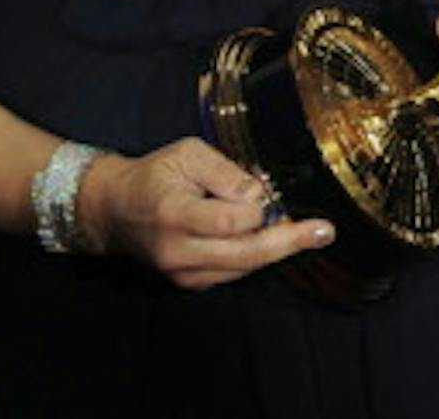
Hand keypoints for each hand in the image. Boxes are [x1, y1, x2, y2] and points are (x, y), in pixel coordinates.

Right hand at [78, 136, 332, 290]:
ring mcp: (183, 274)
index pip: (231, 222)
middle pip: (246, 255)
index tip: (266, 193)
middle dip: (289, 242)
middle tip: (324, 231)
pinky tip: (267, 238)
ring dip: (275, 248)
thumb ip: (226, 172)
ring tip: (301, 230)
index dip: (257, 209)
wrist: (114, 210)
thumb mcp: (188, 154)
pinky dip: (254, 255)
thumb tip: (261, 195)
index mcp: (174, 215)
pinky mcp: (190, 283)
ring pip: (244, 268)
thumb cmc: (154, 175)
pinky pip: (234, 272)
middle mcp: (178, 252)